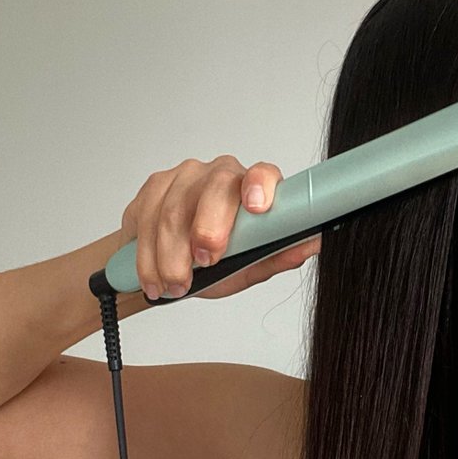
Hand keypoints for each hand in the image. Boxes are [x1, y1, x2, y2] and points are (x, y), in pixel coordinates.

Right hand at [120, 155, 320, 301]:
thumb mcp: (248, 267)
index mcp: (251, 189)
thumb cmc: (215, 263)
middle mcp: (219, 174)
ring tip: (176, 285)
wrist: (167, 266)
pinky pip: (145, 217)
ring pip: (173, 210)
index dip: (260, 186)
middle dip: (208, 228)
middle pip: (213, 187)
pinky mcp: (152, 186)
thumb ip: (275, 257)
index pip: (262, 174)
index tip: (257, 208)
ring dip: (172, 256)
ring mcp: (184, 176)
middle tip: (206, 263)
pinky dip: (148, 256)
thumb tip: (312, 245)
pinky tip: (154, 278)